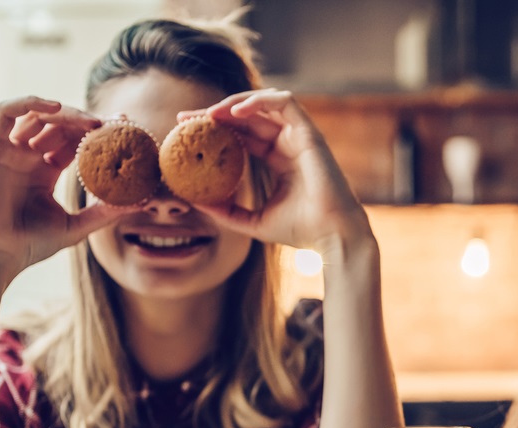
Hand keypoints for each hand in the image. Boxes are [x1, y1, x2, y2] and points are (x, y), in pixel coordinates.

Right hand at [0, 96, 111, 285]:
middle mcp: (26, 158)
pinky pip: (4, 112)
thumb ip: (105, 213)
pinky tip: (56, 108)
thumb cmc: (29, 245)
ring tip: (92, 123)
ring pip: (38, 116)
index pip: (73, 142)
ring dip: (66, 114)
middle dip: (87, 120)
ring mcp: (9, 152)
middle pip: (58, 125)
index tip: (124, 127)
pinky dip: (28, 102)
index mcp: (44, 172)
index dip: (97, 132)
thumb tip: (142, 203)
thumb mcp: (76, 227)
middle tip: (115, 123)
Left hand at [183, 89, 371, 256]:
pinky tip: (235, 112)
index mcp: (278, 159)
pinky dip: (260, 100)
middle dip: (215, 113)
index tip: (186, 133)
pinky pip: (284, 102)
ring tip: (208, 114)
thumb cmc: (300, 231)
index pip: (242, 134)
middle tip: (185, 119)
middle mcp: (288, 143)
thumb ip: (226, 211)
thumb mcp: (252, 221)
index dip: (215, 129)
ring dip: (234, 103)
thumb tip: (194, 202)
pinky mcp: (310, 132)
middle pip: (247, 116)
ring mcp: (300, 136)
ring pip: (264, 103)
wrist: (332, 236)